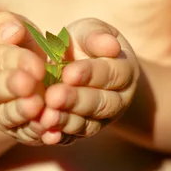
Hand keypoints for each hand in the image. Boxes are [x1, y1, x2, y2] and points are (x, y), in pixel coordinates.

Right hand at [0, 12, 48, 145]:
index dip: (16, 61)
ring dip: (22, 113)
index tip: (36, 63)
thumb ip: (6, 24)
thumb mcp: (7, 28)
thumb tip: (12, 31)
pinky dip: (37, 134)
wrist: (18, 77)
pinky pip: (25, 135)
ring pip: (7, 116)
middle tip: (30, 85)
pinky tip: (51, 133)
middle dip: (12, 87)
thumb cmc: (16, 45)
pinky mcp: (18, 131)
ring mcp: (1, 113)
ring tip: (37, 107)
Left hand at [39, 18, 139, 144]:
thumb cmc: (84, 43)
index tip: (68, 72)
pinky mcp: (83, 132)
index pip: (111, 74)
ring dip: (67, 121)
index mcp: (124, 71)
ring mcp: (102, 120)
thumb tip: (110, 45)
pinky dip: (60, 137)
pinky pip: (74, 138)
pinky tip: (46, 134)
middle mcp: (119, 100)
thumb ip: (96, 36)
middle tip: (53, 96)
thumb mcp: (90, 32)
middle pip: (102, 104)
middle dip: (77, 100)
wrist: (77, 66)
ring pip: (89, 124)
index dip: (91, 74)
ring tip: (46, 116)